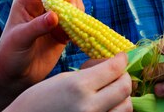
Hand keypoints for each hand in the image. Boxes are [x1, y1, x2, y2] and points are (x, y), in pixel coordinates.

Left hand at [0, 0, 82, 92]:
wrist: (16, 75)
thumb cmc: (10, 55)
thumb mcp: (20, 40)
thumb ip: (37, 27)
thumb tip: (55, 16)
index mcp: (26, 1)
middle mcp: (40, 4)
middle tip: (73, 9)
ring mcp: (53, 16)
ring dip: (77, 7)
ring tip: (75, 23)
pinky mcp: (62, 29)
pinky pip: (77, 18)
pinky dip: (81, 22)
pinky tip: (74, 35)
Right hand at [5, 52, 132, 111]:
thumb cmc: (37, 99)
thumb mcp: (61, 79)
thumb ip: (87, 74)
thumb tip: (108, 67)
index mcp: (79, 86)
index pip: (114, 69)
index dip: (121, 60)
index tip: (122, 56)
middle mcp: (90, 106)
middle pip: (124, 88)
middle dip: (124, 76)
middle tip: (118, 72)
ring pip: (126, 107)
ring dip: (122, 95)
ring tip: (110, 89)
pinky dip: (116, 109)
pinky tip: (105, 103)